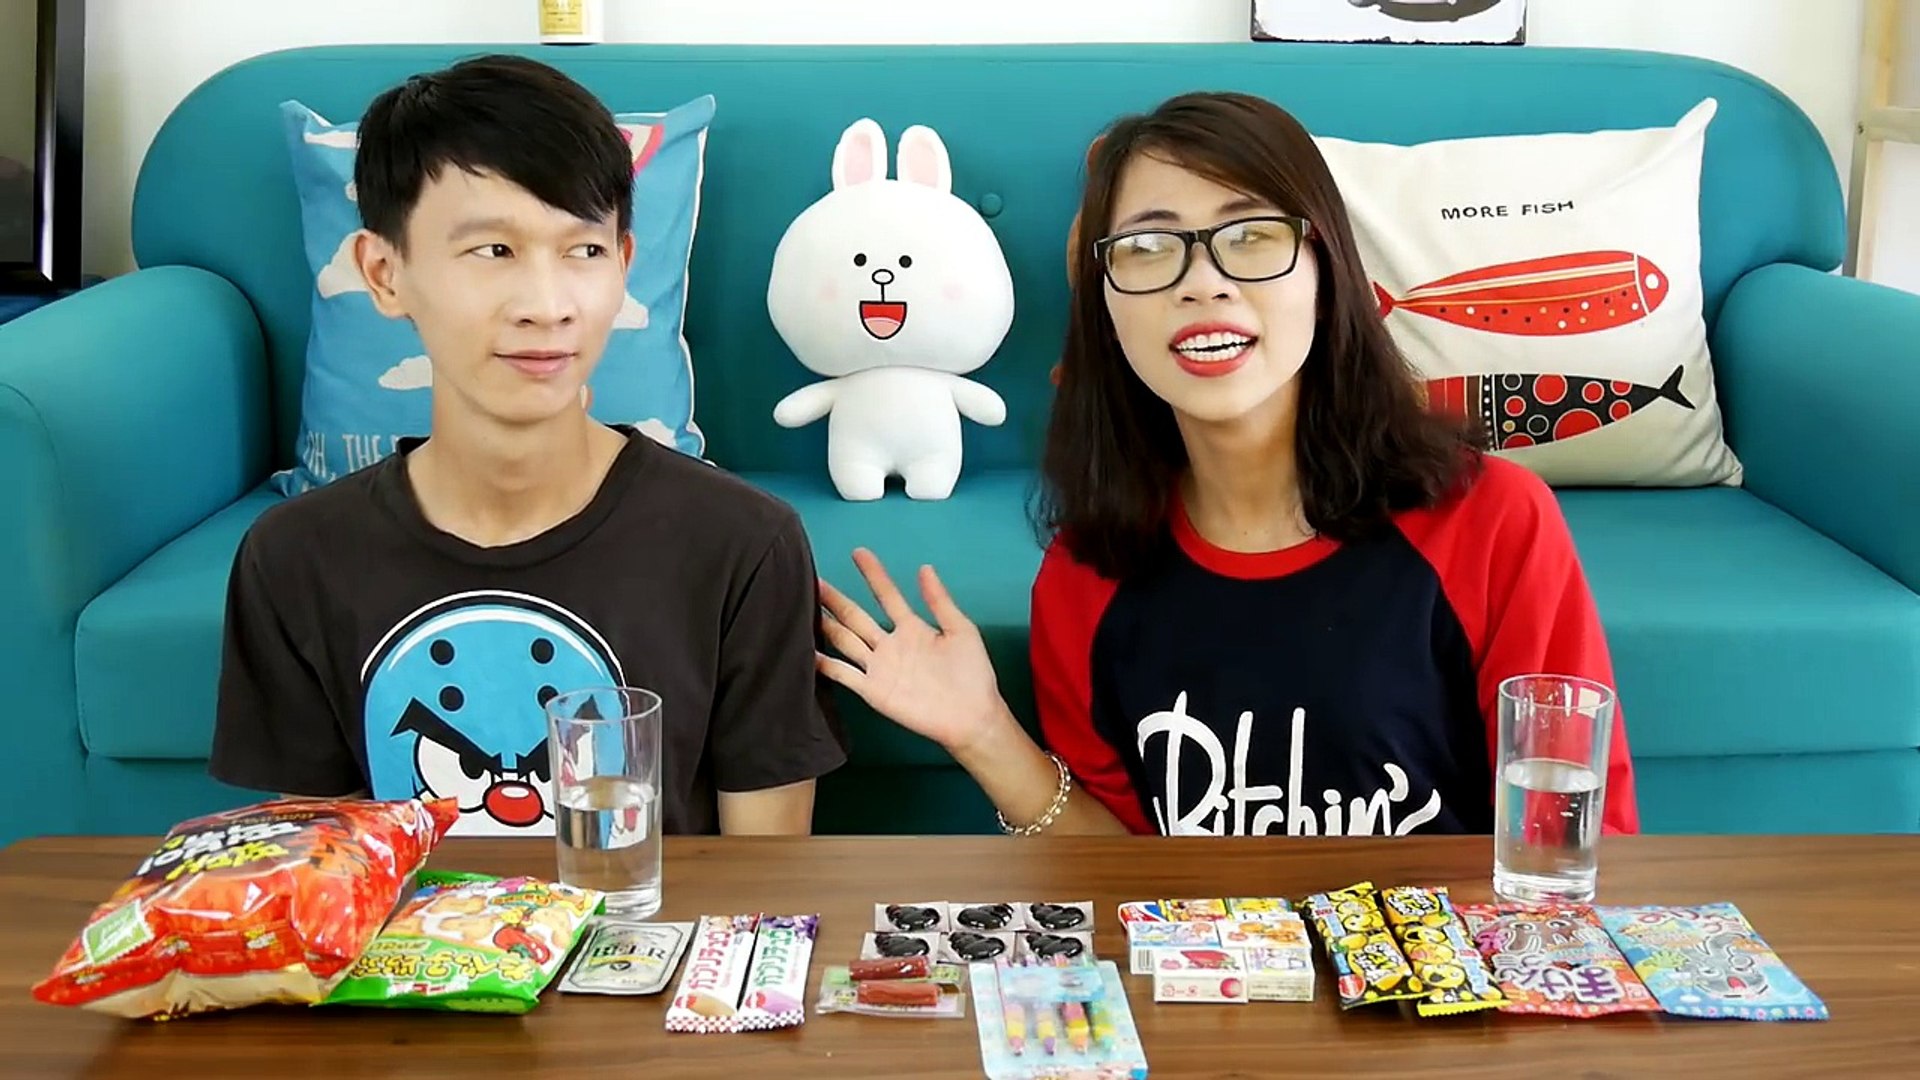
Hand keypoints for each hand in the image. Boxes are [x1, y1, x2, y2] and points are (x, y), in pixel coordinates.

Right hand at [816, 548, 1004, 754]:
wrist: (971, 715)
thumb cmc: (972, 673)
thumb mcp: (960, 630)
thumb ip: (939, 601)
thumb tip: (925, 568)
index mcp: (912, 628)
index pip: (887, 595)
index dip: (873, 574)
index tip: (858, 552)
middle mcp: (890, 645)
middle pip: (855, 616)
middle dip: (835, 599)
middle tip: (812, 580)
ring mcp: (879, 667)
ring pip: (844, 640)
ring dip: (825, 625)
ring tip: (802, 608)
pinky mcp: (873, 690)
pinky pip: (844, 674)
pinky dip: (824, 664)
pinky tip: (806, 652)